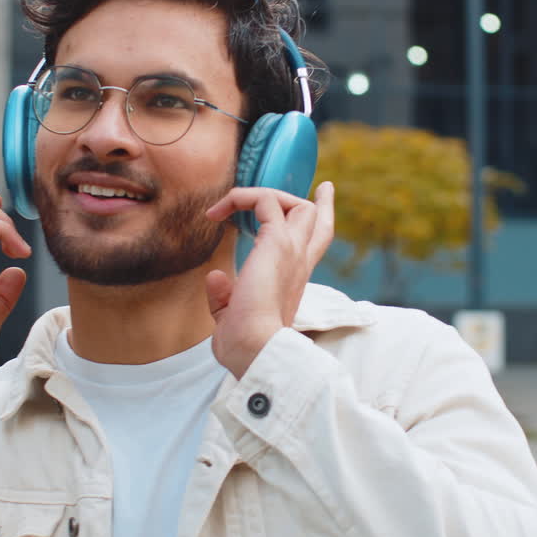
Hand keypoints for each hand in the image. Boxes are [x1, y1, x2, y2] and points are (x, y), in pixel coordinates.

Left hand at [203, 182, 334, 378]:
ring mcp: (292, 250)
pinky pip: (264, 199)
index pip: (314, 246)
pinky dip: (241, 197)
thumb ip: (225, 297)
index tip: (321, 199)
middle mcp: (299, 263)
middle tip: (319, 188)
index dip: (319, 220)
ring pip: (295, 204)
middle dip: (310, 200)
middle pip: (315, 220)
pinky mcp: (276, 242)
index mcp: (294, 281)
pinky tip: (216, 212)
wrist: (256, 349)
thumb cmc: (244, 344)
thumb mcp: (233, 317)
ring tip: (229, 204)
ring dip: (265, 196)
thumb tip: (215, 277)